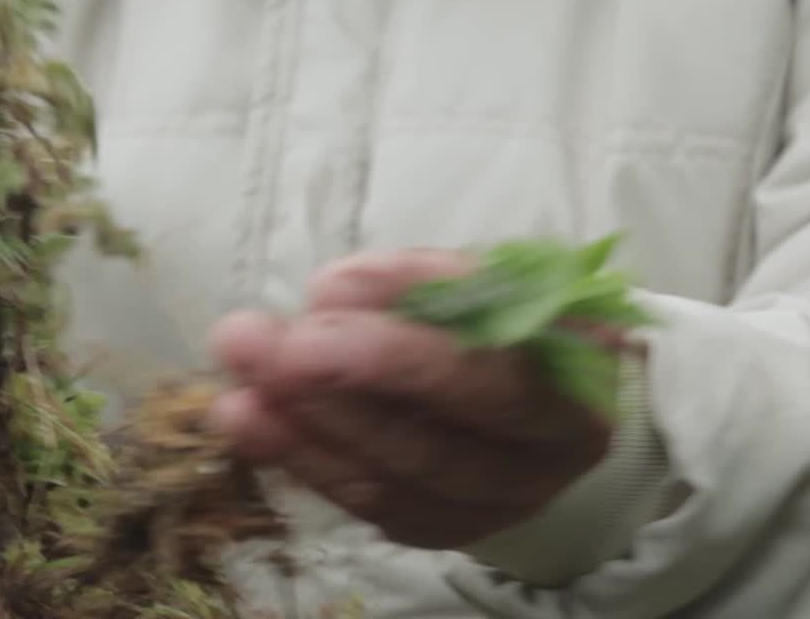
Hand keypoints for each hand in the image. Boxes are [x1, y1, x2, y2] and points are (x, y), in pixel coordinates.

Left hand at [209, 249, 619, 549]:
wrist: (550, 392)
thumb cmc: (517, 322)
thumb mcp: (493, 282)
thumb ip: (421, 283)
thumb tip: (332, 291)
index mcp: (574, 389)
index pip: (489, 381)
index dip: (400, 353)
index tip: (318, 302)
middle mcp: (542, 464)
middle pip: (432, 444)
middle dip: (334, 391)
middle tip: (253, 342)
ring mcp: (492, 506)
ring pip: (391, 482)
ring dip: (302, 433)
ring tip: (235, 388)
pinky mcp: (444, 526)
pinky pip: (370, 505)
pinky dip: (307, 462)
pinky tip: (254, 423)